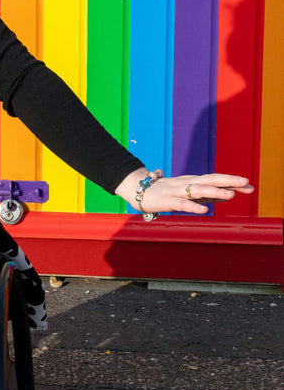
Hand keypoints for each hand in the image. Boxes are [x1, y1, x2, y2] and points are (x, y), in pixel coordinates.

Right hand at [115, 169, 253, 216]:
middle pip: (210, 179)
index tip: (250, 186)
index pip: (216, 179)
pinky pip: (182, 203)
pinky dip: (193, 206)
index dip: (232, 182)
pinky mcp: (168, 200)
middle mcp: (188, 183)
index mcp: (194, 181)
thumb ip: (208, 194)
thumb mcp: (189, 192)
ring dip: (215, 191)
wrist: (139, 191)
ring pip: (198, 190)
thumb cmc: (166, 192)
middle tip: (246, 183)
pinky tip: (204, 210)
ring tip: (231, 195)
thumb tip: (229, 194)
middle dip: (229, 181)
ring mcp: (178, 191)